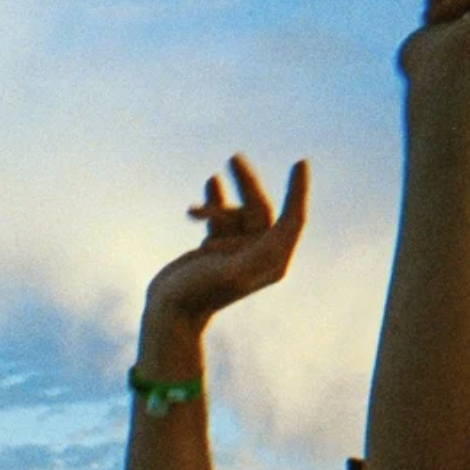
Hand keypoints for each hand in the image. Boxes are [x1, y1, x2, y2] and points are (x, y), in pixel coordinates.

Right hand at [143, 155, 308, 328]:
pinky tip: (210, 184)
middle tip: (235, 158)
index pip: (292, 219)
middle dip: (249, 184)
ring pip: (237, 212)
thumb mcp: (234, 272)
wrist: (170, 311)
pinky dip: (214, 201)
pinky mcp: (214, 250)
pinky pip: (220, 217)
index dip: (298, 191)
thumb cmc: (201, 293)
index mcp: (272, 261)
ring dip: (221, 199)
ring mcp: (236, 251)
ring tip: (212, 179)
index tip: (300, 163)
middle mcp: (259, 255)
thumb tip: (287, 224)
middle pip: (260, 209)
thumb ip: (261, 250)